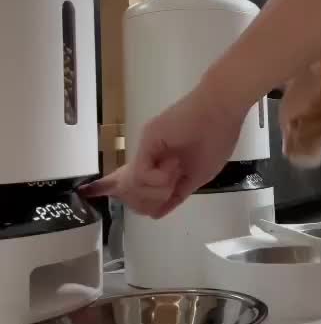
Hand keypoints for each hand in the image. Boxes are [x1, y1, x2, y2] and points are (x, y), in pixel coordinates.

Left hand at [81, 85, 243, 218]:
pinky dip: (159, 179)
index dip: (118, 193)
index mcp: (159, 164)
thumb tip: (156, 214)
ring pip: (134, 188)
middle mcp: (147, 156)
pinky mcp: (147, 141)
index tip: (96, 195)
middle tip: (169, 189)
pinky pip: (141, 175)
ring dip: (159, 189)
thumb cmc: (216, 139)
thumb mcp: (197, 177)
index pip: (130, 184)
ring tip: (177, 171)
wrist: (222, 110)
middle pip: (130, 194)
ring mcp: (145, 148)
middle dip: (148, 201)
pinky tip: (174, 166)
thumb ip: (176, 195)